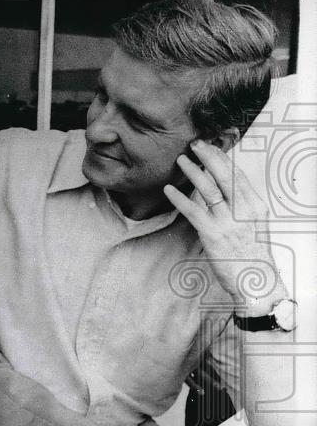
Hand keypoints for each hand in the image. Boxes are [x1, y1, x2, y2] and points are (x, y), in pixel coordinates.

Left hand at [164, 140, 285, 304]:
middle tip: (194, 144)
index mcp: (255, 206)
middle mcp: (244, 210)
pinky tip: (169, 189)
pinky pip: (193, 211)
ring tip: (181, 160)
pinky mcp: (213, 234)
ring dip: (193, 172)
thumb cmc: (251, 253)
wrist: (256, 281)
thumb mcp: (252, 224)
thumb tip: (218, 187)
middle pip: (224, 175)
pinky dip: (179, 198)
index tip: (209, 146)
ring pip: (208, 189)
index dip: (222, 158)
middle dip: (208, 156)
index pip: (238, 174)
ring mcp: (228, 222)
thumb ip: (238, 205)